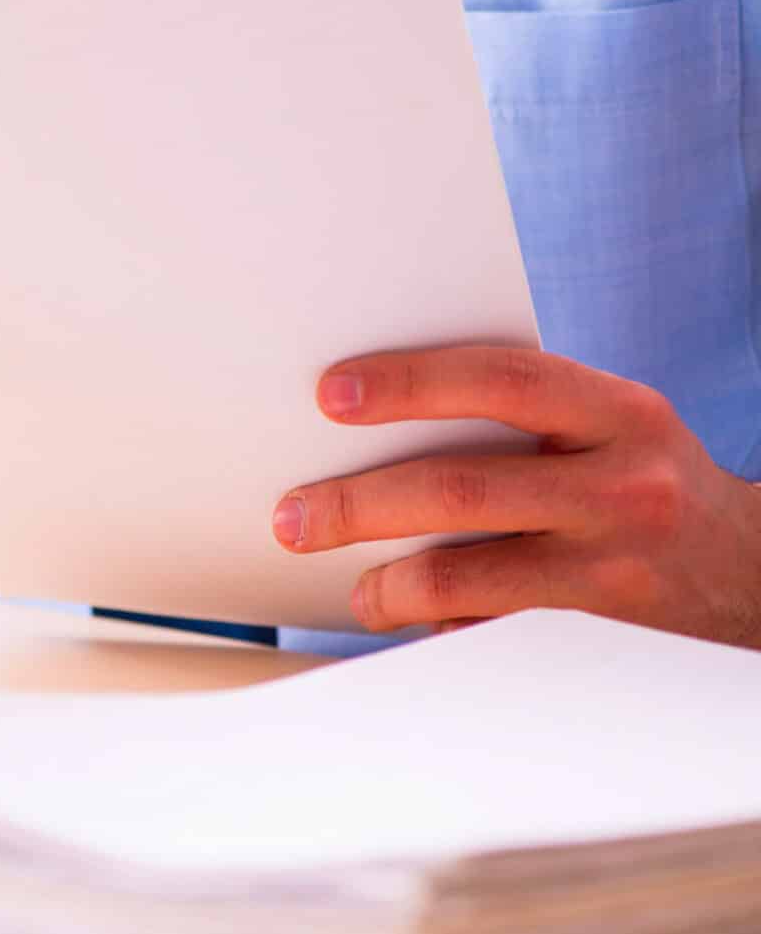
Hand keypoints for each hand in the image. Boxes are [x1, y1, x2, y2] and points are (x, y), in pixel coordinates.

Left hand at [271, 346, 760, 646]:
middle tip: (293, 517)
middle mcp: (623, 482)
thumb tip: (375, 414)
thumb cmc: (643, 482)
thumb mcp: (610, 428)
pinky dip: (442, 627)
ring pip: (465, 573)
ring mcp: (615, 562)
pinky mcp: (600, 630)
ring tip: (358, 591)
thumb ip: (523, 413)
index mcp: (617, 410)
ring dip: (388, 584)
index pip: (500, 378)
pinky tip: (417, 623)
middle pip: (460, 486)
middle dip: (357, 503)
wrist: (753, 571)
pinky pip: (492, 629)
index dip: (410, 383)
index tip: (331, 395)